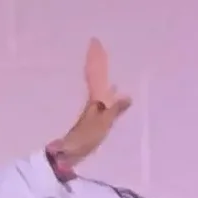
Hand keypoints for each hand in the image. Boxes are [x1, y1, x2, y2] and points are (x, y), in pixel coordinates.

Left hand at [54, 38, 131, 169]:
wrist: (70, 153)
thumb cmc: (86, 137)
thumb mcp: (103, 123)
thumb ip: (115, 109)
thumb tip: (128, 95)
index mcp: (94, 99)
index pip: (95, 74)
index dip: (96, 60)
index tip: (95, 43)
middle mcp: (92, 100)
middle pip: (95, 76)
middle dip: (97, 62)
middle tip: (99, 46)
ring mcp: (92, 109)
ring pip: (97, 85)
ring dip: (101, 73)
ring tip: (108, 62)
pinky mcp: (94, 118)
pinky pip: (101, 96)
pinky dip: (106, 89)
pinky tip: (113, 89)